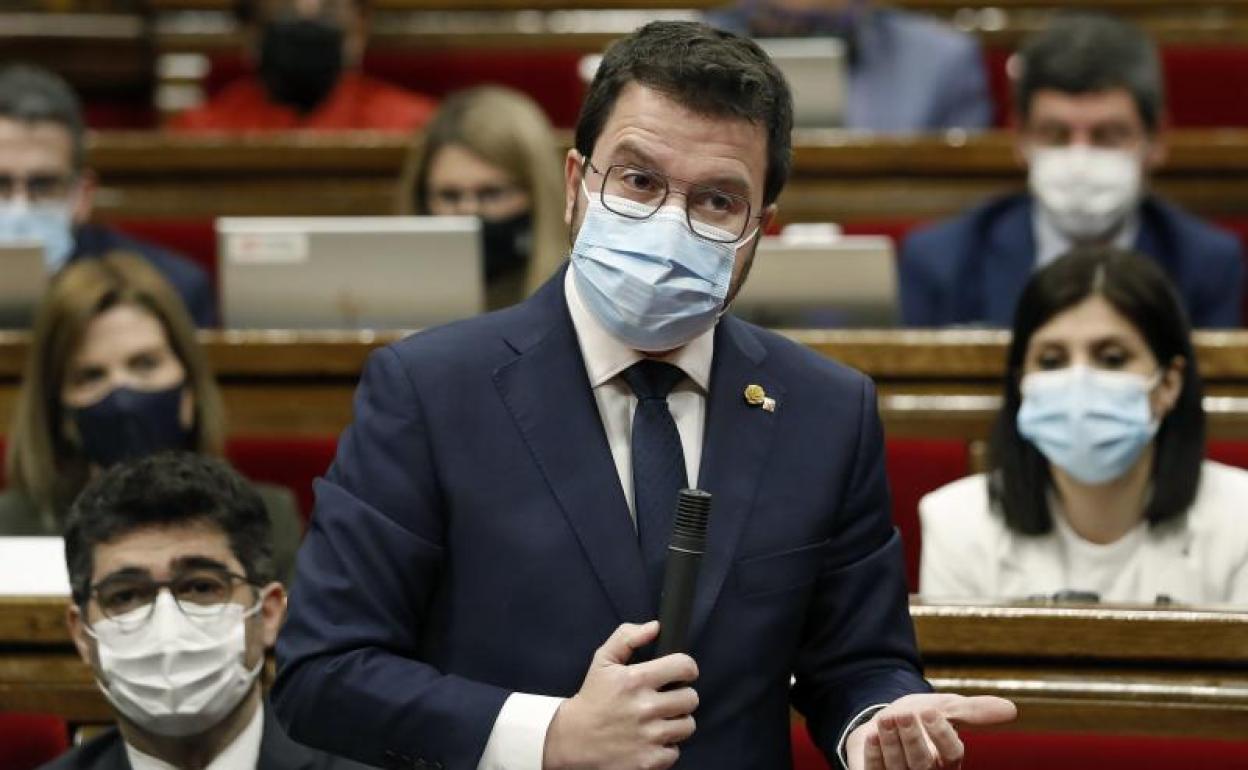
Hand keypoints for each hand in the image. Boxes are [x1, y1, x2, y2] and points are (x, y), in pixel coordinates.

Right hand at [543, 621, 698, 769]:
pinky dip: (665, 748)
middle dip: (681, 697)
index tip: (681, 674)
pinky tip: (650, 741)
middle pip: (691, 698)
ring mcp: (649, 737)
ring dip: (676, 723)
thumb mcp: (603, 661)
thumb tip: (655, 627)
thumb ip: (627, 637)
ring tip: (658, 721)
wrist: (572, 740)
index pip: (684, 667)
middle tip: (666, 700)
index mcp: (636, 680)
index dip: (686, 669)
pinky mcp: (649, 761)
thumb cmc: (592, 699)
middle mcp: (645, 708)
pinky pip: (675, 752)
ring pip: (688, 725)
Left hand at [846, 693, 1016, 769]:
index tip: (930, 711)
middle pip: (923, 763)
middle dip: (913, 739)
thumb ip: (973, 710)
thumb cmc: (920, 717)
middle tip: (905, 714)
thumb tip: (1011, 709)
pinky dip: (875, 754)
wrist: (886, 722)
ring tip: (886, 718)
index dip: (942, 734)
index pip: (951, 753)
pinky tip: (872, 735)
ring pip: (899, 767)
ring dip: (891, 743)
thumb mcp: (946, 708)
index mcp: (948, 759)